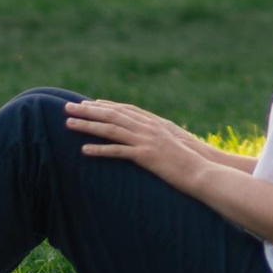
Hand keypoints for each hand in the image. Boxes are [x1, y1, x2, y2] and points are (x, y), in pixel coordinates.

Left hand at [62, 99, 216, 190]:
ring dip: (87, 126)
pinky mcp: (145, 156)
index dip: (105, 106)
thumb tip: (152, 139)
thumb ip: (162, 137)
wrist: (205, 169)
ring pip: (110, 129)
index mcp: (155, 123)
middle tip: (68, 107)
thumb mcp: (176, 143)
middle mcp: (148, 127)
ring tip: (68, 124)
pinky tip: (84, 150)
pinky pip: (117, 151)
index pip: (125, 110)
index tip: (89, 103)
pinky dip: (100, 149)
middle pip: (113, 115)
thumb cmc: (193, 159)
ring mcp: (146, 140)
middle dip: (88, 110)